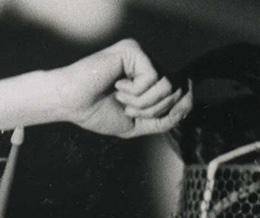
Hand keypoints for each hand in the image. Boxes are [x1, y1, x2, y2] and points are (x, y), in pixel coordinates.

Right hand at [41, 39, 190, 138]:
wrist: (70, 103)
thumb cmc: (96, 112)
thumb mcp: (136, 124)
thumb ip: (163, 119)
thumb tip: (188, 106)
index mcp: (146, 77)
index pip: (178, 88)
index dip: (181, 104)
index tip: (168, 115)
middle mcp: (146, 62)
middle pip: (176, 89)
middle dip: (156, 109)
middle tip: (128, 109)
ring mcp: (140, 55)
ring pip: (167, 85)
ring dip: (144, 103)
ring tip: (121, 100)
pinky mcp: (134, 51)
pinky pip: (153, 77)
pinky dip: (136, 92)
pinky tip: (117, 87)